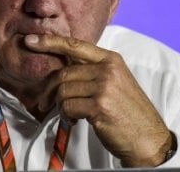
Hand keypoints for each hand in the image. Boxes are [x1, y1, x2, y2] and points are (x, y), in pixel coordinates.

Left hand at [24, 34, 172, 166]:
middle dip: (48, 89)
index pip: (74, 45)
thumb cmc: (128, 113)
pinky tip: (74, 121)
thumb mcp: (115, 83)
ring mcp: (105, 86)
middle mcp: (108, 69)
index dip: (49, 41)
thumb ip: (92, 72)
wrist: (149, 139)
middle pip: (63, 72)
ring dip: (60, 106)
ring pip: (63, 91)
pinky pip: (68, 106)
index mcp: (111, 60)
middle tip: (43, 102)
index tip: (30, 40)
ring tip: (68, 115)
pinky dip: (66, 116)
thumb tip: (61, 70)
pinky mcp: (100, 105)